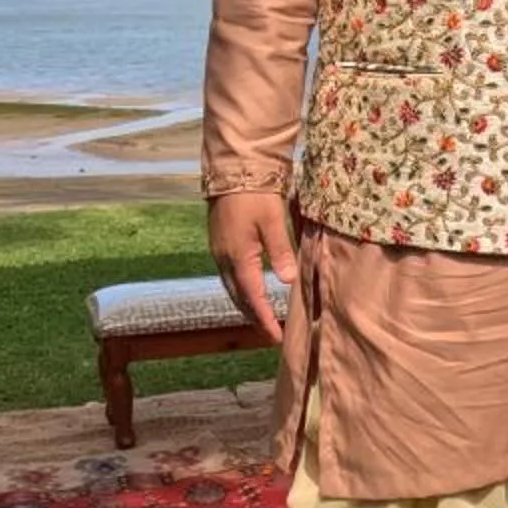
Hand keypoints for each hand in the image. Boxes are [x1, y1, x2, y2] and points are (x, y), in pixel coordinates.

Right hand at [210, 190, 298, 331]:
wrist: (231, 171)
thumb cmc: (255, 194)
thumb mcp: (272, 221)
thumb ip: (280, 251)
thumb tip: (289, 281)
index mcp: (238, 257)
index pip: (253, 297)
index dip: (265, 318)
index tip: (276, 336)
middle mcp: (224, 259)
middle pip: (239, 297)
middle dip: (254, 317)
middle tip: (270, 334)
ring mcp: (219, 252)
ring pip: (232, 288)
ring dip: (246, 306)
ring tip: (262, 319)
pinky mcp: (219, 244)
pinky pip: (229, 276)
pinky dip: (240, 290)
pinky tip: (250, 291)